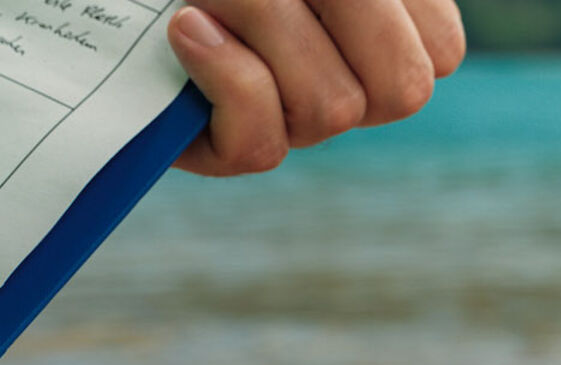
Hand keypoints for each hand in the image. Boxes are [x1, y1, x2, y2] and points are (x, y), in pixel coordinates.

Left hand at [167, 0, 464, 175]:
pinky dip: (227, 80)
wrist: (116, 0)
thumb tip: (410, 56)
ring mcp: (290, 121)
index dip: (404, 16)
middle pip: (403, 91)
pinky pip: (260, 146)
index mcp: (386, 30)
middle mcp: (342, 80)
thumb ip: (365, 10)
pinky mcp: (226, 149)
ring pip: (333, 112)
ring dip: (271, 36)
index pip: (440, 53)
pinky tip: (187, 30)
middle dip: (347, 28)